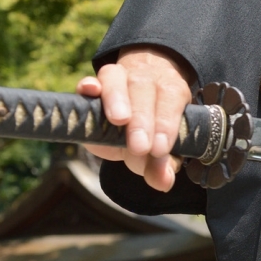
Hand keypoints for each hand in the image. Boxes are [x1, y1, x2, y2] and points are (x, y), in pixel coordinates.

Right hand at [77, 46, 195, 191]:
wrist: (133, 112)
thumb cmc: (151, 131)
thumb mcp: (157, 152)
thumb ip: (162, 166)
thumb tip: (164, 182)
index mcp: (171, 92)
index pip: (172, 100)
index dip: (167, 124)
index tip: (159, 149)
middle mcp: (146, 80)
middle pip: (145, 90)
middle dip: (142, 120)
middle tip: (139, 147)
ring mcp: (119, 77)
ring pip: (118, 78)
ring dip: (117, 99)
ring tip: (118, 120)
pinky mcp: (94, 83)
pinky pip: (91, 79)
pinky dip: (88, 84)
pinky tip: (89, 90)